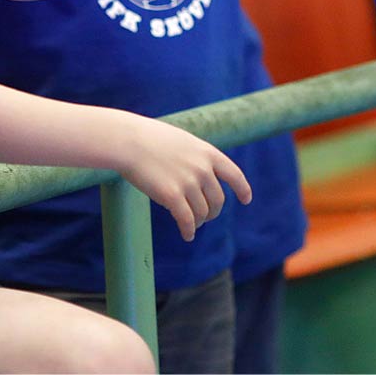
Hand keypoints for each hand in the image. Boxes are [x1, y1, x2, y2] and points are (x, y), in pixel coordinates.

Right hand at [117, 115, 250, 240]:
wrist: (129, 141)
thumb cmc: (150, 139)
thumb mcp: (182, 142)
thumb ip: (196, 158)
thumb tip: (203, 179)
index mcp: (208, 153)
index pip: (234, 174)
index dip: (242, 188)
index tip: (246, 199)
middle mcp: (203, 169)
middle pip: (217, 200)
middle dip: (213, 211)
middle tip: (206, 216)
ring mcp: (188, 182)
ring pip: (202, 212)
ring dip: (199, 222)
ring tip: (192, 225)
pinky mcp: (172, 196)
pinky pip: (187, 220)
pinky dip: (189, 230)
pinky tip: (187, 235)